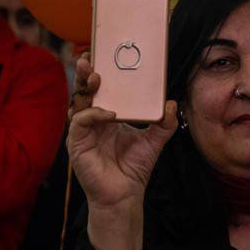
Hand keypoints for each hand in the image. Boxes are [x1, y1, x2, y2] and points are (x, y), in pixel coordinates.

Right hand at [67, 51, 178, 209]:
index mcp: (107, 116)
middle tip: (90, 57)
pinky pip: (80, 122)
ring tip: (95, 75)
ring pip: (77, 102)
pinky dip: (93, 114)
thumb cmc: (134, 168)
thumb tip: (172, 103)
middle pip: (84, 91)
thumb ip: (165, 122)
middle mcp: (92, 121)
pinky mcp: (77, 144)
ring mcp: (83, 132)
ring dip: (84, 88)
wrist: (125, 195)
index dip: (99, 71)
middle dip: (85, 73)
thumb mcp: (154, 141)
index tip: (102, 53)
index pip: (100, 89)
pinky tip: (109, 113)